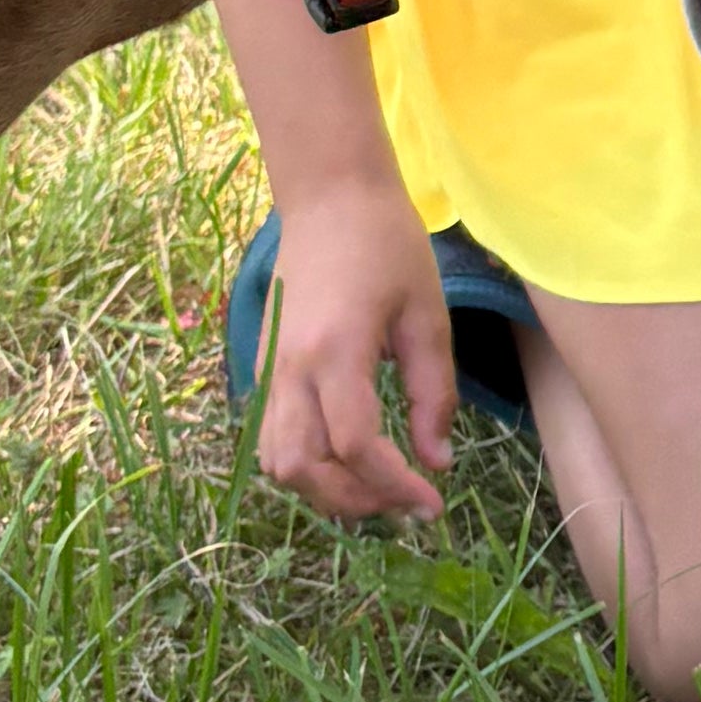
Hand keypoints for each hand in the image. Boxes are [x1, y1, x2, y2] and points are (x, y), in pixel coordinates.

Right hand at [246, 185, 455, 526]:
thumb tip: (437, 462)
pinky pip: (272, 437)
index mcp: (335, 351)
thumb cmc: (387, 246)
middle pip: (304, 469)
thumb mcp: (428, 316)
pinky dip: (306, 464)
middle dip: (357, 501)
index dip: (394, 486)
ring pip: (278, 462)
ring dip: (325, 489)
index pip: (355, 446)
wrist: (329, 197)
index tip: (433, 504)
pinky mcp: (262, 368)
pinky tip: (350, 459)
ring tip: (379, 487)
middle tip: (406, 503)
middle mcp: (288, 369)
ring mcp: (267, 370)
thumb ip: (434, 393)